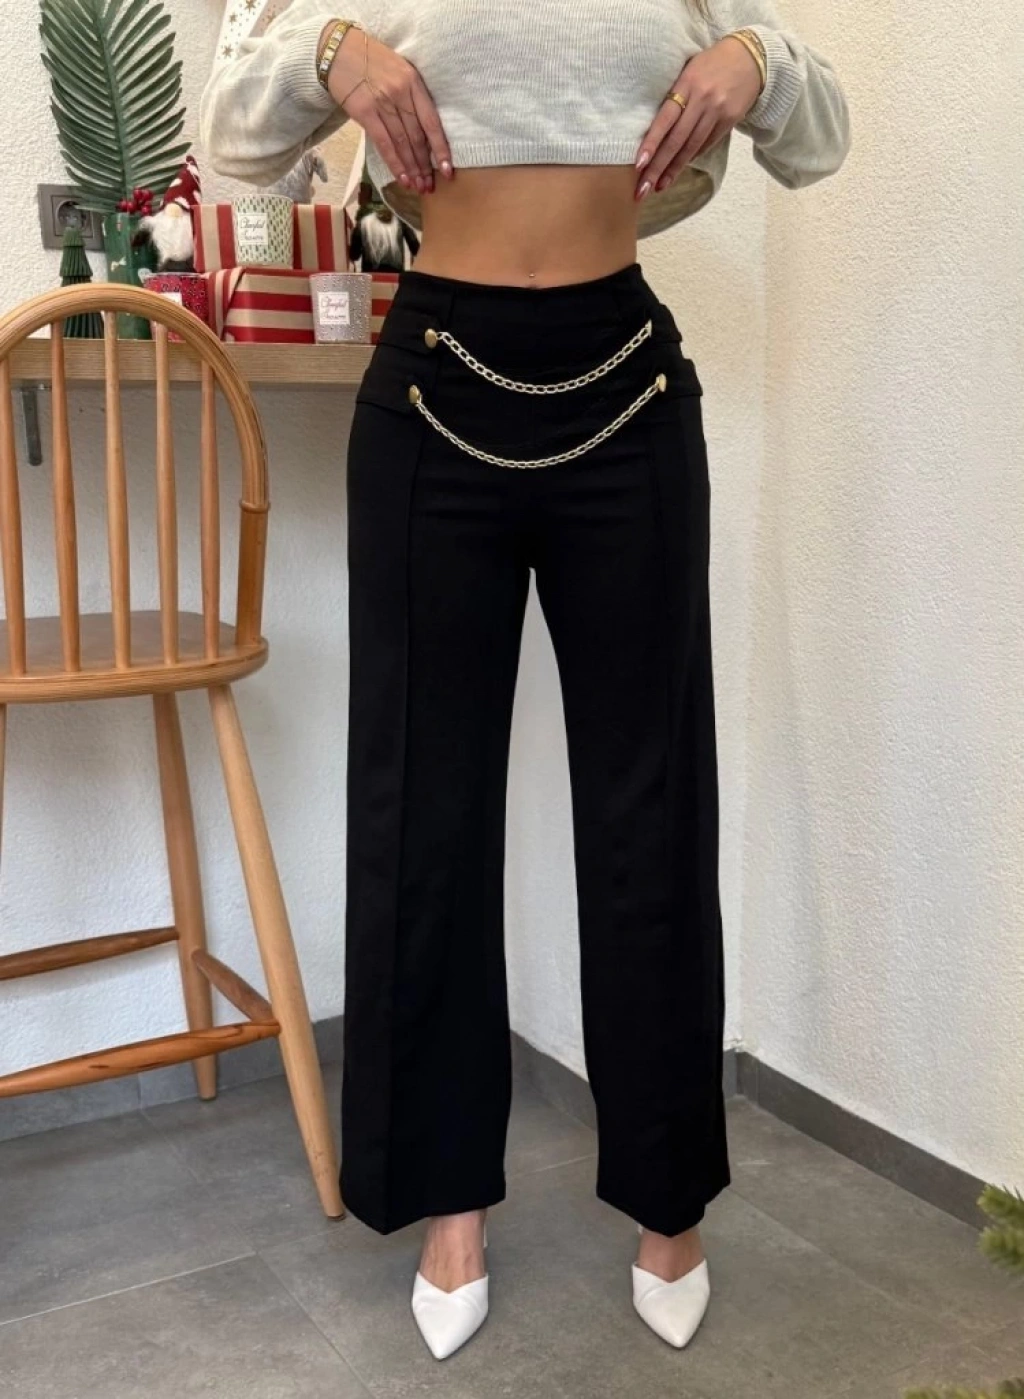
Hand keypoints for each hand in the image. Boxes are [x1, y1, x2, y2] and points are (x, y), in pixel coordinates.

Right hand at [324, 24, 452, 193]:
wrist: (337, 50)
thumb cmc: (371, 62)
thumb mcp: (399, 70)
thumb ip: (412, 96)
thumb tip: (423, 133)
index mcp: (414, 82)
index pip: (432, 122)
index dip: (441, 149)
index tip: (448, 170)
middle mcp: (401, 93)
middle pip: (418, 137)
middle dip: (426, 165)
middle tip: (431, 186)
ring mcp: (383, 103)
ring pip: (402, 143)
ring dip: (412, 169)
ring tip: (418, 187)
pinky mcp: (365, 112)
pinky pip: (384, 144)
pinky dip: (395, 163)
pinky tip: (403, 178)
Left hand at [634, 37, 763, 199]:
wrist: (751, 57)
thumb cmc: (712, 63)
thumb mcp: (689, 69)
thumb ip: (674, 94)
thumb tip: (654, 128)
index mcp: (687, 83)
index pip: (665, 119)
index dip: (651, 143)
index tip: (638, 165)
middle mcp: (702, 99)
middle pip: (676, 140)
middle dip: (658, 167)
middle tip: (642, 189)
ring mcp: (717, 111)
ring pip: (691, 147)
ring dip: (674, 170)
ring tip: (659, 187)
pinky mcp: (730, 120)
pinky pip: (706, 144)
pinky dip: (691, 158)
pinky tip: (678, 170)